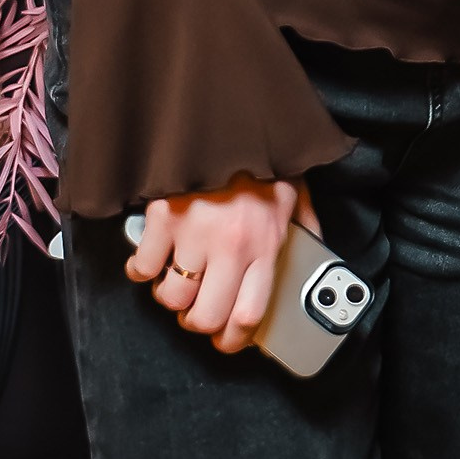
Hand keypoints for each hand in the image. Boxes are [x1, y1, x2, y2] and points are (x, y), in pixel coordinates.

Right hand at [127, 176, 320, 354]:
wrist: (228, 118)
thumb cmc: (263, 158)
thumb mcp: (296, 195)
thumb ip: (308, 230)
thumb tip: (317, 260)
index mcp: (265, 246)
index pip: (248, 316)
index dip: (233, 340)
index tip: (227, 341)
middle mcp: (229, 248)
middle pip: (204, 317)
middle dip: (199, 322)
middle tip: (200, 311)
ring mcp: (192, 235)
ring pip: (171, 297)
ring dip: (172, 297)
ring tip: (178, 282)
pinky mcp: (162, 220)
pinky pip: (142, 267)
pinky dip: (142, 270)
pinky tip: (152, 261)